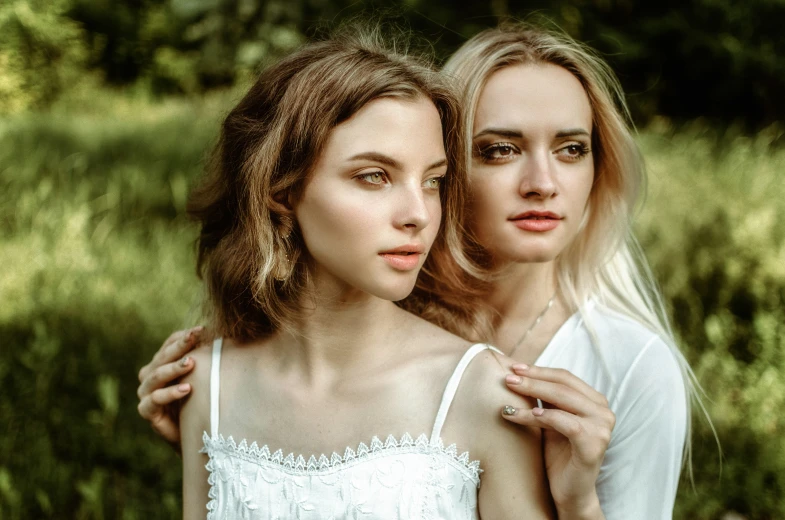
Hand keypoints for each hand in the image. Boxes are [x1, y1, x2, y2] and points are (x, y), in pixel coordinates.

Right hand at [137, 326, 202, 450]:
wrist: (196, 435)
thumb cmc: (201, 402)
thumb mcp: (204, 377)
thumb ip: (206, 359)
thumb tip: (223, 335)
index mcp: (163, 363)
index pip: (169, 344)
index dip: (184, 336)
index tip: (203, 329)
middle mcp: (150, 375)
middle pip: (162, 356)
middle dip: (180, 345)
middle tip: (195, 337)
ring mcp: (146, 393)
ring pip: (155, 376)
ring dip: (174, 368)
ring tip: (191, 362)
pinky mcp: (146, 412)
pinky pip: (154, 400)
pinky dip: (169, 393)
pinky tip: (186, 389)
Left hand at [502, 364, 613, 519]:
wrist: (569, 492)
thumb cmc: (558, 455)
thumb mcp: (550, 420)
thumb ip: (544, 398)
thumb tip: (519, 371)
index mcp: (594, 401)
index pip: (565, 377)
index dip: (539, 370)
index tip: (514, 367)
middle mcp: (603, 410)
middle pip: (563, 384)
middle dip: (532, 379)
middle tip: (508, 378)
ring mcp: (602, 427)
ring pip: (563, 399)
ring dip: (532, 392)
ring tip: (509, 392)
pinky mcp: (594, 444)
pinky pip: (564, 422)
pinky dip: (544, 416)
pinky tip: (526, 414)